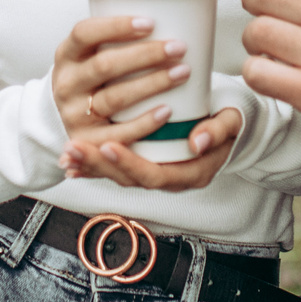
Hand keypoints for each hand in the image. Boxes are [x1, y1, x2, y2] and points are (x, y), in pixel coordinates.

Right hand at [53, 14, 192, 163]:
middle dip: (145, 55)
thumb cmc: (89, 78)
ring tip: (182, 72)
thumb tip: (164, 11)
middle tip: (178, 47)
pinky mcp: (87, 141)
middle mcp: (67, 83)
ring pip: (115, 97)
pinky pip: (118, 133)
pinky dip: (145, 122)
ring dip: (152, 84)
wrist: (59, 118)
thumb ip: (112, 39)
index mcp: (67, 54)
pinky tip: (167, 110)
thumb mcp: (87, 54)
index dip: (116, 26)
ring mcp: (74, 114)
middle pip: (105, 65)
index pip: (84, 33)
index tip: (150, 22)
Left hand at [63, 106, 243, 189]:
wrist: (231, 127)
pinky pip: (117, 169)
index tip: (110, 146)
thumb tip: (198, 141)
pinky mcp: (145, 164)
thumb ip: (218, 130)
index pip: (155, 175)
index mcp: (191, 173)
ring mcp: (157, 172)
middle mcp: (171, 178)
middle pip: (130, 179)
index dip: (131, 163)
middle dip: (100, 165)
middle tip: (74, 148)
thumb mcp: (232, 122)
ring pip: (119, 176)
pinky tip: (72, 161)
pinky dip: (95, 166)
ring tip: (68, 154)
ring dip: (92, 166)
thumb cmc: (230, 122)